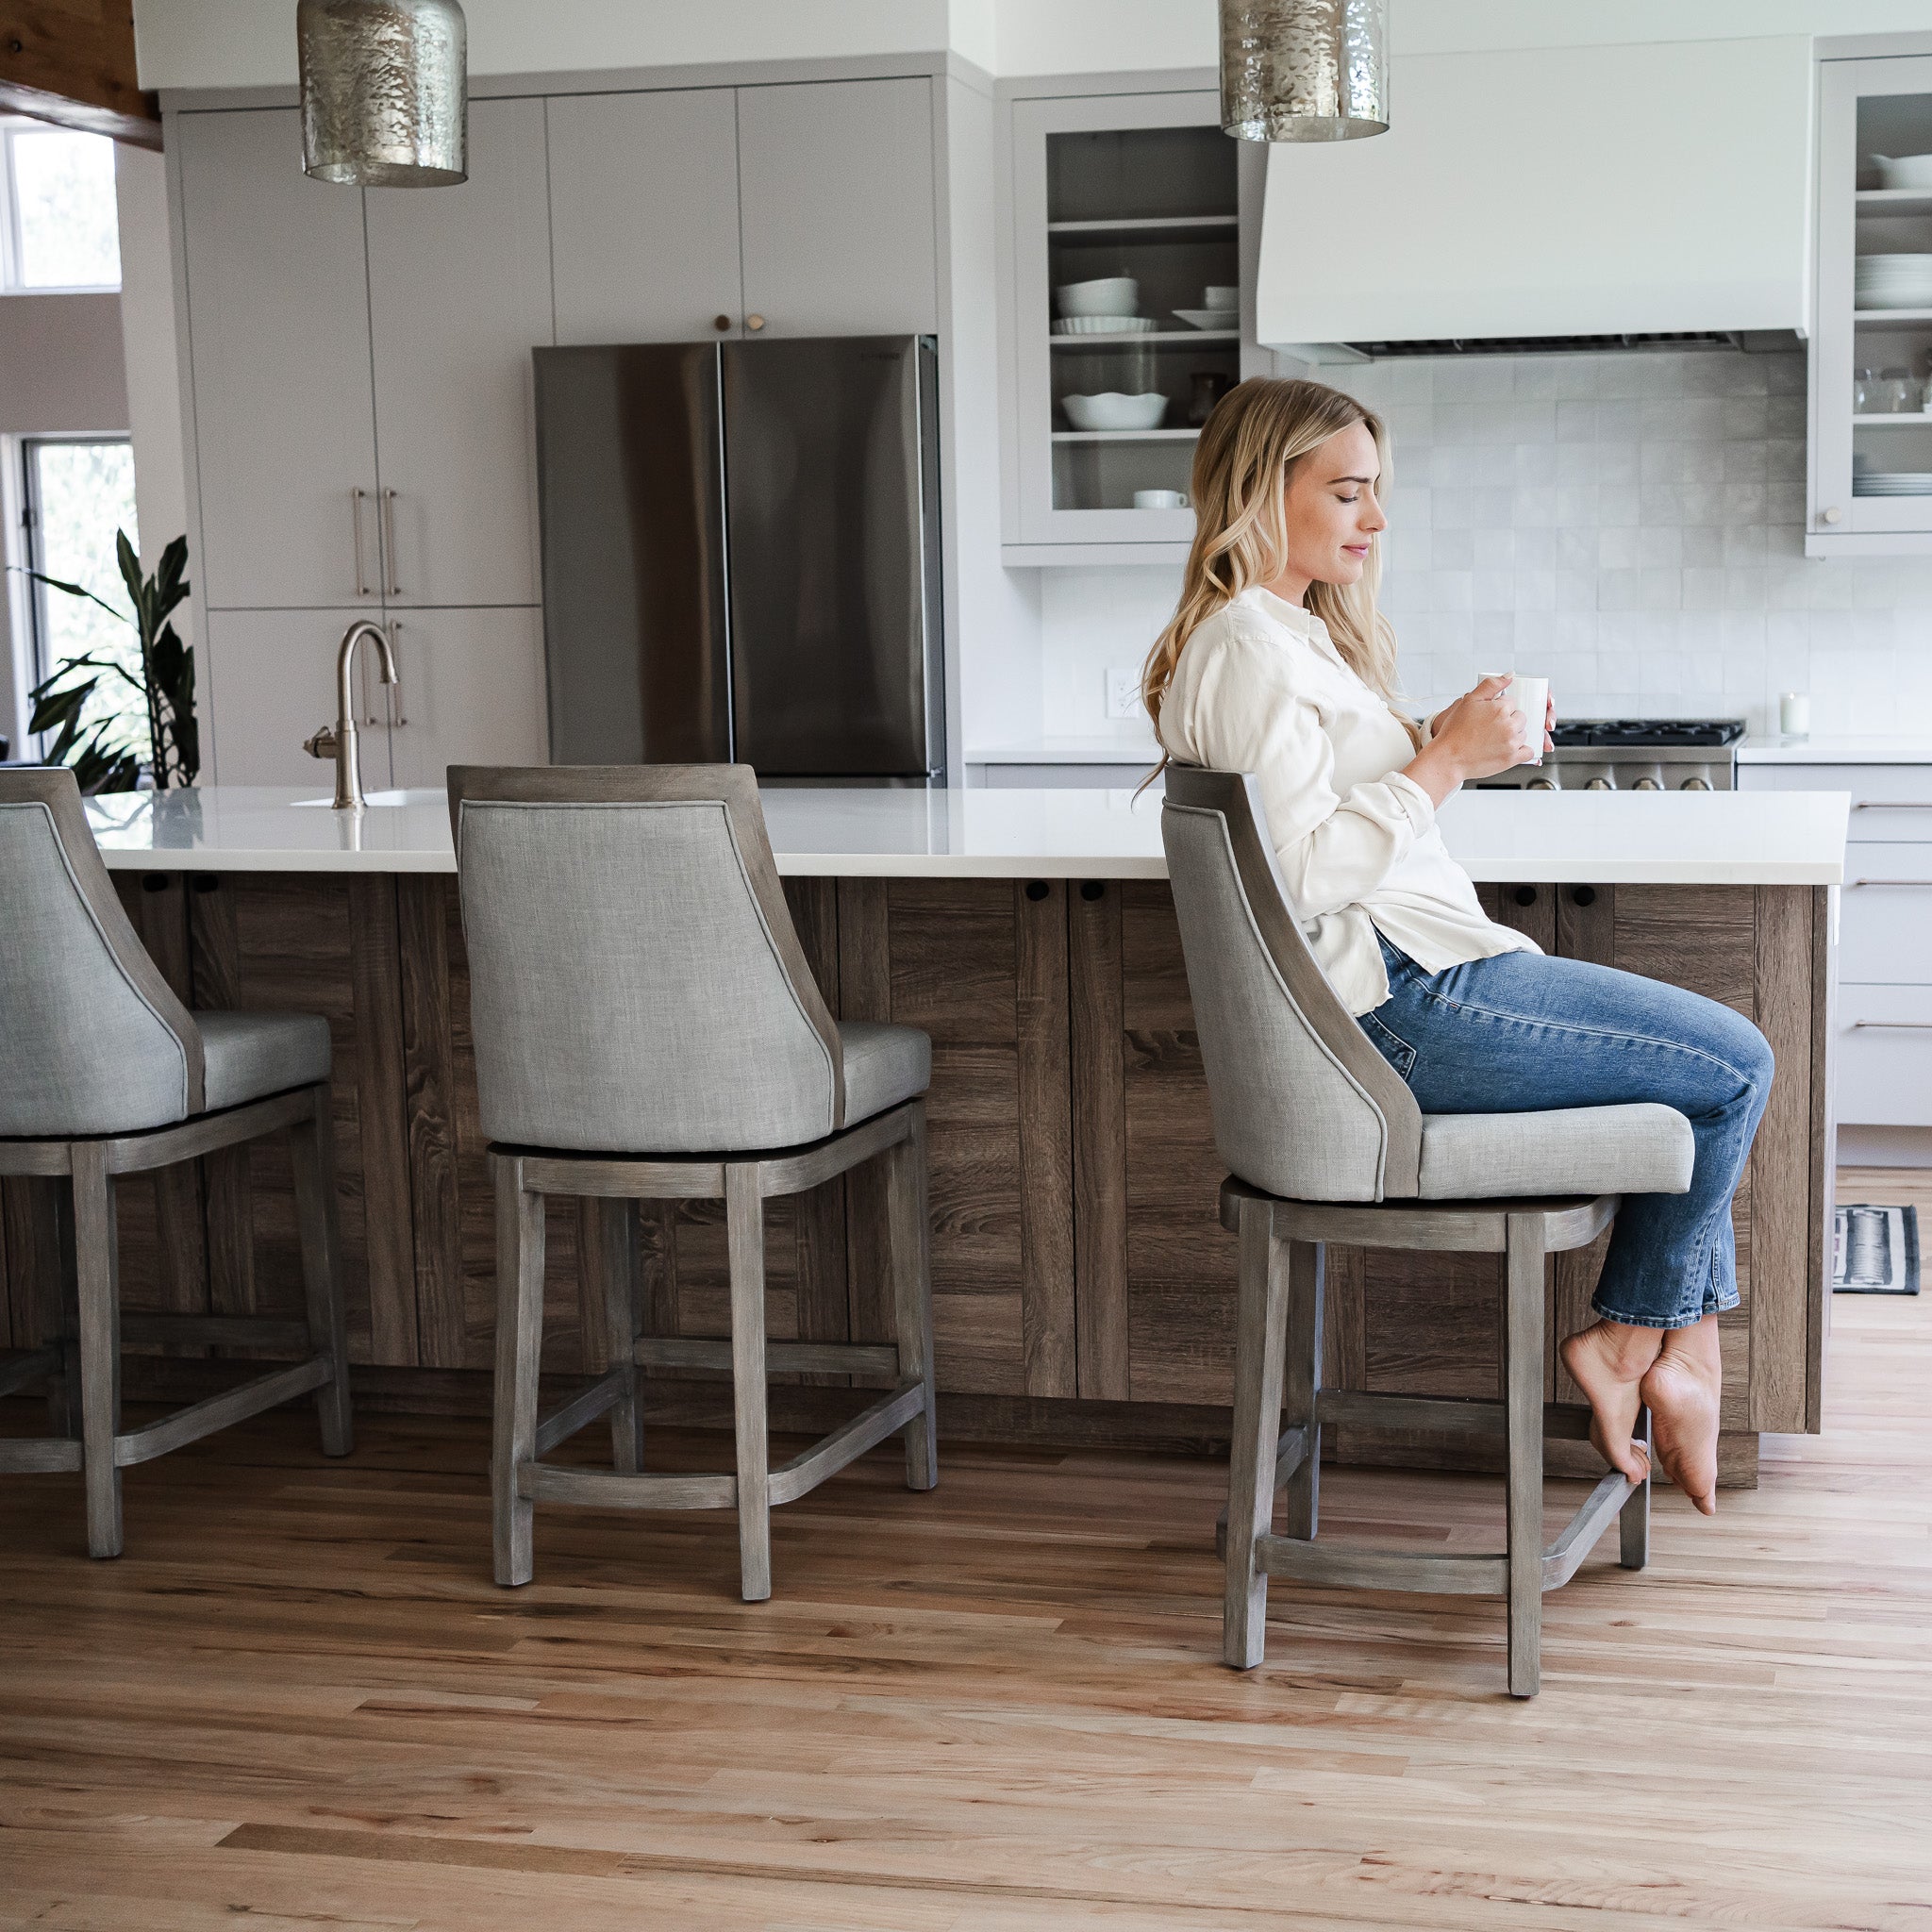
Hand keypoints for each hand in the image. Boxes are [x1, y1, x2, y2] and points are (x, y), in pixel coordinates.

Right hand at [1405, 676, 1540, 805]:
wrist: (1448, 758)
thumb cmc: (1455, 732)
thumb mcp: (1468, 701)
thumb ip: (1490, 685)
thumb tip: (1510, 676)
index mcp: (1500, 709)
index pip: (1511, 703)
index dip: (1498, 709)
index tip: (1488, 716)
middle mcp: (1509, 725)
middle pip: (1520, 717)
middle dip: (1509, 721)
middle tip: (1491, 729)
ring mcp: (1511, 743)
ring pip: (1523, 733)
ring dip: (1514, 735)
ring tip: (1494, 740)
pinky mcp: (1512, 759)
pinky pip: (1528, 752)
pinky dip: (1521, 751)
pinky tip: (1507, 749)